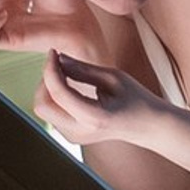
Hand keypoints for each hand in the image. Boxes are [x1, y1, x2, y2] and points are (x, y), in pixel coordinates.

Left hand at [36, 50, 175, 148]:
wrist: (148, 125)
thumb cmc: (136, 98)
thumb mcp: (115, 78)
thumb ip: (83, 69)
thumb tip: (58, 59)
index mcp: (94, 117)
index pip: (59, 93)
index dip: (51, 70)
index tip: (53, 52)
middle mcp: (79, 131)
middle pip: (42, 105)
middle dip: (45, 81)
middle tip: (59, 65)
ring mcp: (73, 137)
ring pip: (44, 110)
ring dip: (49, 89)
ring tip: (65, 75)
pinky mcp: (70, 136)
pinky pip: (51, 114)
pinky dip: (54, 97)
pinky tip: (69, 88)